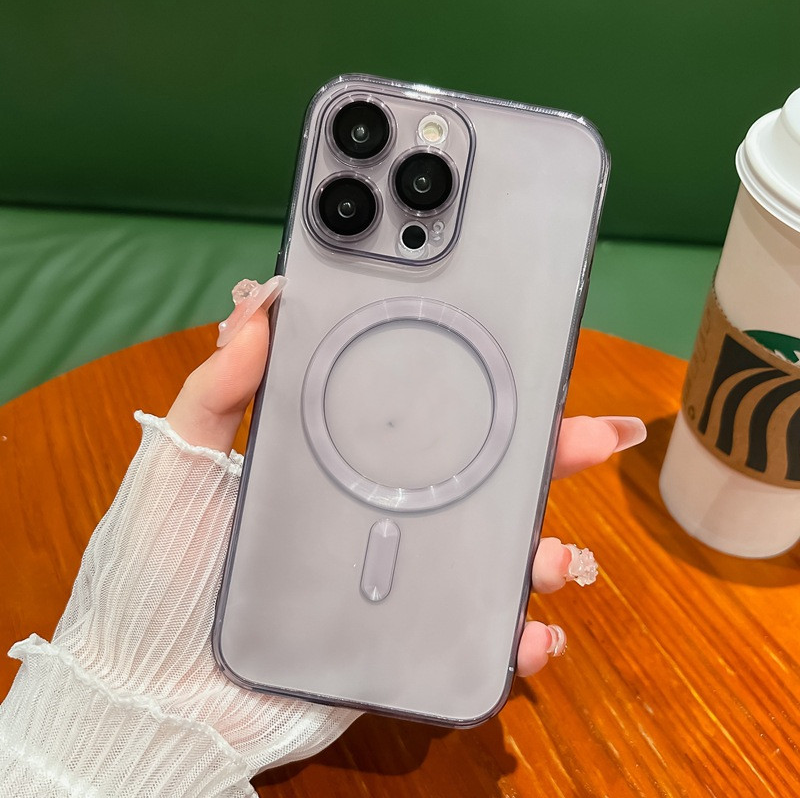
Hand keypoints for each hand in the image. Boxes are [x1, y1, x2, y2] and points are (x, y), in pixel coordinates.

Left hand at [168, 277, 646, 678]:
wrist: (149, 685)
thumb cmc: (159, 568)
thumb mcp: (183, 462)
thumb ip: (217, 389)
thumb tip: (261, 308)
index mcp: (340, 470)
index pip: (423, 424)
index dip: (476, 398)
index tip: (527, 366)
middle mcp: (379, 521)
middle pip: (478, 483)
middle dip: (548, 460)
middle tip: (598, 437)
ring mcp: (394, 584)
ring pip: (492, 560)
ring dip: (543, 552)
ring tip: (559, 557)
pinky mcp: (398, 645)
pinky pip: (471, 639)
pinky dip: (513, 637)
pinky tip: (534, 635)